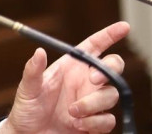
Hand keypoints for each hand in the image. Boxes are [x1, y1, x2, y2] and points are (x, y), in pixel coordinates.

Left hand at [4, 22, 129, 133]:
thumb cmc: (28, 109)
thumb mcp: (27, 89)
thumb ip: (33, 71)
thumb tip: (39, 51)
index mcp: (71, 68)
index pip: (95, 46)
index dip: (110, 35)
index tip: (124, 27)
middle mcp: (86, 82)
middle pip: (113, 67)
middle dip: (109, 69)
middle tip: (94, 78)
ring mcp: (93, 102)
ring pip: (112, 95)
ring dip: (93, 103)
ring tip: (71, 112)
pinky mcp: (96, 123)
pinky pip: (109, 120)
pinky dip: (94, 122)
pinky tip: (78, 125)